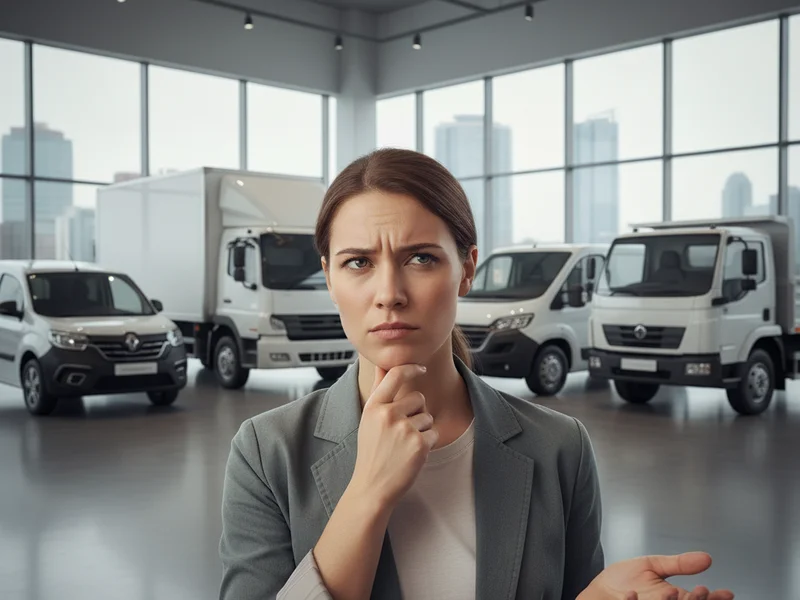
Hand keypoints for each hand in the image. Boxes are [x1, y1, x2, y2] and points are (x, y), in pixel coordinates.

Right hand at [350, 364, 437, 509]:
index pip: (396, 375)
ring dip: (422, 429)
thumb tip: (382, 365)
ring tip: (404, 445)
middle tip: (401, 432)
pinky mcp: (419, 444)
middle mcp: (388, 415)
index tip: (422, 368)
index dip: (412, 368)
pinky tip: (411, 454)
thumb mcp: (368, 418)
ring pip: (428, 416)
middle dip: (416, 412)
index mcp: (373, 406)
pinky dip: (427, 443)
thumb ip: (377, 389)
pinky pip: (434, 433)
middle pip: (418, 398)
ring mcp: (404, 429)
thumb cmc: (371, 452)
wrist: (372, 487)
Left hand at [578, 552, 733, 599]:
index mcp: (674, 599)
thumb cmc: (625, 581)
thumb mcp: (653, 566)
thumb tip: (707, 558)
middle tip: (703, 591)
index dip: (714, 599)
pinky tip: (633, 593)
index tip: (727, 593)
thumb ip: (678, 564)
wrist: (599, 590)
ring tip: (673, 592)